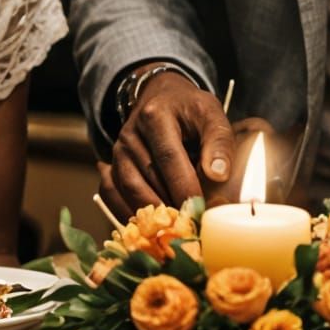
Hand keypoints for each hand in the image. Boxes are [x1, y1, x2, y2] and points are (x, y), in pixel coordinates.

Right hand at [101, 69, 233, 219]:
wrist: (161, 98)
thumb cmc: (189, 110)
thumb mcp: (210, 114)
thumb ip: (219, 141)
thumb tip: (218, 175)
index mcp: (155, 116)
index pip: (168, 157)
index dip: (183, 186)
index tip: (199, 210)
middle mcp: (130, 134)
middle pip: (146, 177)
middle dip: (168, 206)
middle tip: (189, 227)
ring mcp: (117, 152)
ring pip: (128, 189)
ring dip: (150, 213)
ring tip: (173, 230)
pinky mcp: (111, 167)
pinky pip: (111, 194)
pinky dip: (127, 213)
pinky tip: (147, 227)